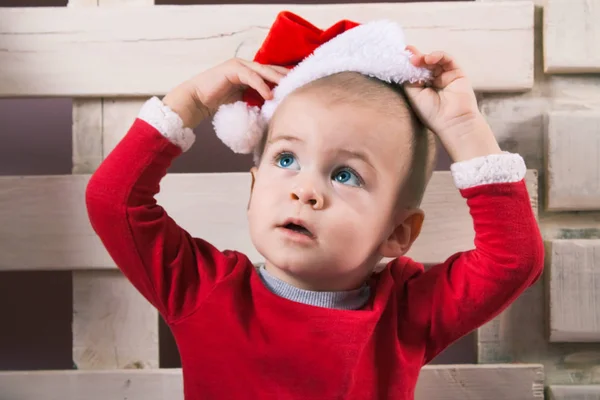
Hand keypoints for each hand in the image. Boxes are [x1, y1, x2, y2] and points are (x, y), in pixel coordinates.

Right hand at [162, 58, 288, 128]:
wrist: (197, 100)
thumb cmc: (219, 103)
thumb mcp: (243, 101)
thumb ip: (256, 101)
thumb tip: (273, 109)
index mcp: (249, 72)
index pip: (270, 73)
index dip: (283, 79)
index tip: (298, 86)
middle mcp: (245, 66)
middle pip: (270, 69)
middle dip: (285, 76)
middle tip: (300, 83)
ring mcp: (239, 66)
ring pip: (263, 71)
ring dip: (277, 79)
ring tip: (288, 87)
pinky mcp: (232, 69)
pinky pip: (251, 77)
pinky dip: (262, 86)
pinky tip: (269, 95)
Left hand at [403, 46, 500, 160]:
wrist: (452, 121)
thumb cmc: (432, 113)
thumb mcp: (414, 95)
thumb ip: (409, 79)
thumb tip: (405, 64)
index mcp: (424, 87)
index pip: (416, 71)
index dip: (409, 64)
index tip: (401, 56)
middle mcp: (435, 81)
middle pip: (425, 64)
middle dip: (416, 58)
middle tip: (408, 55)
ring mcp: (446, 76)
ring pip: (435, 60)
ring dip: (425, 57)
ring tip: (417, 59)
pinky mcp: (457, 72)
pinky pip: (448, 59)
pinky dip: (438, 56)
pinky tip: (429, 58)